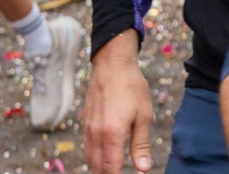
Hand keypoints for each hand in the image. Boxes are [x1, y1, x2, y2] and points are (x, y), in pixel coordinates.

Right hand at [83, 33, 153, 172]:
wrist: (112, 65)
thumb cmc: (132, 88)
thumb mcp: (143, 115)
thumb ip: (141, 145)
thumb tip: (143, 169)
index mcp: (112, 134)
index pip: (111, 168)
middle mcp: (96, 134)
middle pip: (98, 167)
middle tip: (120, 173)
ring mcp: (88, 128)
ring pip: (90, 158)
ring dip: (101, 167)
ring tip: (113, 168)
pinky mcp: (85, 123)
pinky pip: (88, 147)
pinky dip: (95, 156)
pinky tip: (106, 154)